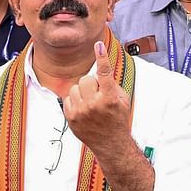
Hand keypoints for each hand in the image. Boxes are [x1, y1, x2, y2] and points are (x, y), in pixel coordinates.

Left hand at [63, 40, 131, 154]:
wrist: (110, 144)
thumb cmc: (117, 120)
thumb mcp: (122, 100)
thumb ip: (110, 84)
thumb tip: (99, 69)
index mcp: (109, 99)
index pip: (105, 73)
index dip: (102, 58)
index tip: (98, 46)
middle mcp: (94, 105)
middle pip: (85, 80)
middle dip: (92, 84)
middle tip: (98, 94)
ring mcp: (81, 112)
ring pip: (75, 88)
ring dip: (82, 92)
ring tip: (91, 103)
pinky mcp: (71, 118)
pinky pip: (68, 98)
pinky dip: (75, 100)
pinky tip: (84, 109)